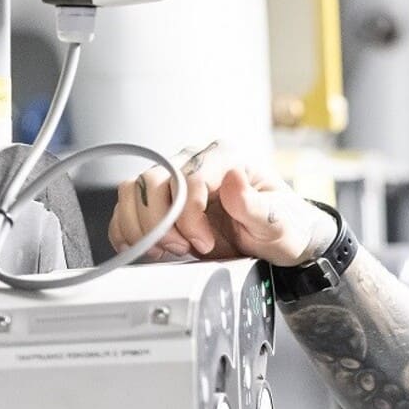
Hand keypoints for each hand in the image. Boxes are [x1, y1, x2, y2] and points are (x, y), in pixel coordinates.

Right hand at [107, 140, 334, 265]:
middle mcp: (195, 162)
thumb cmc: (281, 226)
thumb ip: (254, 204)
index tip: (204, 243)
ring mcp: (175, 179)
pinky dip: (129, 230)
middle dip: (162, 223)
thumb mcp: (277, 222)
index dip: (189, 216)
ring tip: (168, 249)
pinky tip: (148, 248)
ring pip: (134, 191)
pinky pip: (128, 207)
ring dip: (143, 227)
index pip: (188, 178)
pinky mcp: (162, 200)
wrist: (276, 241)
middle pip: (153, 182)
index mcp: (225, 158)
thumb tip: (233, 179)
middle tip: (183, 248)